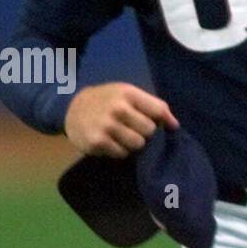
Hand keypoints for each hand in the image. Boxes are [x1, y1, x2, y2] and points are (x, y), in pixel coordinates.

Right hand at [63, 82, 177, 157]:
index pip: (159, 110)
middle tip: (135, 129)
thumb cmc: (107, 100)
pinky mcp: (96, 142)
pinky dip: (120, 150)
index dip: (164, 120)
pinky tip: (112, 141)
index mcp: (129, 93)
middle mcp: (118, 109)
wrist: (71, 108)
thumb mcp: (128, 93)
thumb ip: (152, 105)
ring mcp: (106, 126)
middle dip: (146, 132)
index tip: (163, 125)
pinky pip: (121, 154)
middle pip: (149, 130)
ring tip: (124, 135)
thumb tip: (175, 125)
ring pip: (137, 144)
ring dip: (134, 143)